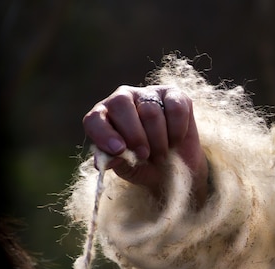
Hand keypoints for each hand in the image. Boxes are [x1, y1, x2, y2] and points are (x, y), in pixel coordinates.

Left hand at [82, 85, 207, 206]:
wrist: (180, 168)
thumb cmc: (146, 167)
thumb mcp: (127, 168)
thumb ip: (113, 161)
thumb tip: (101, 162)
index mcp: (104, 117)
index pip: (95, 118)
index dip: (104, 134)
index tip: (118, 150)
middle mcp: (123, 99)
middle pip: (121, 105)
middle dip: (135, 136)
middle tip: (144, 156)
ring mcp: (149, 94)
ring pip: (151, 112)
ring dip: (159, 141)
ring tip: (160, 154)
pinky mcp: (174, 94)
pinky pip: (175, 109)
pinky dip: (177, 131)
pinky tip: (175, 140)